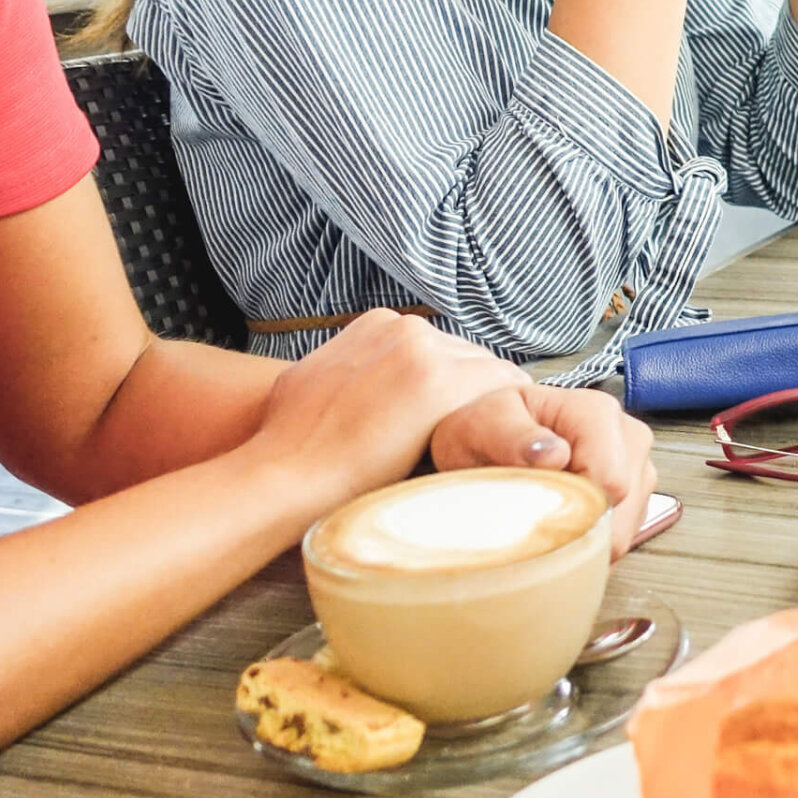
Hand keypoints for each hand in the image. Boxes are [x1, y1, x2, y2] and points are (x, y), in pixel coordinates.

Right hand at [239, 311, 527, 508]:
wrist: (286, 472)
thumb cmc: (290, 444)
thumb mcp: (312, 381)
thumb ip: (348, 369)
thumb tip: (358, 387)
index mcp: (379, 324)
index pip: (440, 350)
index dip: (448, 389)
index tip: (447, 422)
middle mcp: (405, 328)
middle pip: (468, 359)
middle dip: (470, 397)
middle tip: (473, 439)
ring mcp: (427, 351)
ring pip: (489, 373)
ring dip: (489, 407)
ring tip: (488, 444)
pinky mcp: (445, 383)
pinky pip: (506, 387)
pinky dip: (511, 413)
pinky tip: (507, 441)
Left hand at [428, 386, 658, 553]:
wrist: (493, 437)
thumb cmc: (488, 430)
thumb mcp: (484, 426)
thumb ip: (513, 437)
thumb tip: (554, 455)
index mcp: (597, 412)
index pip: (611, 482)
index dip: (573, 510)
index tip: (533, 512)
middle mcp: (628, 436)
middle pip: (622, 508)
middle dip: (578, 527)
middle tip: (532, 517)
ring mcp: (638, 466)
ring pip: (624, 528)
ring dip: (583, 536)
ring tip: (544, 516)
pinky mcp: (637, 494)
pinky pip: (621, 534)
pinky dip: (589, 539)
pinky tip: (561, 522)